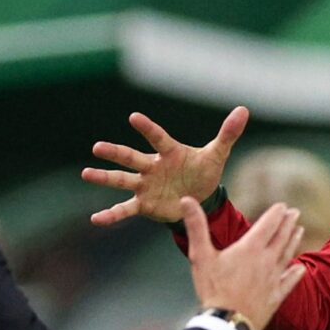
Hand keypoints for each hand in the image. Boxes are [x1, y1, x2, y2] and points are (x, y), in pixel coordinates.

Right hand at [83, 107, 248, 224]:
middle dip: (116, 153)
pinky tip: (95, 220)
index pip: (157, 138)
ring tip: (86, 173)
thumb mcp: (217, 154)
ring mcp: (146, 185)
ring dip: (105, 177)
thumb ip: (228, 134)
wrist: (201, 199)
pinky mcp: (144, 204)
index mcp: (169, 152)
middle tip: (98, 147)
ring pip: (122, 180)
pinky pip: (125, 209)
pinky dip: (111, 215)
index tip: (133, 118)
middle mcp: (152, 167)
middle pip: (132, 158)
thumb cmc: (204, 172)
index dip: (147, 128)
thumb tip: (244, 110)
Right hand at [183, 198, 305, 329]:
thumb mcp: (199, 255)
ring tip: (300, 231)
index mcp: (250, 248)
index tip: (283, 206)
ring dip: (294, 241)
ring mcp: (273, 279)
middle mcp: (266, 261)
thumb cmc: (212, 289)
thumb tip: (186, 200)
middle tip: (295, 213)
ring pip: (288, 256)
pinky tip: (302, 269)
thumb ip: (196, 226)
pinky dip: (296, 274)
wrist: (226, 323)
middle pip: (281, 237)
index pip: (268, 225)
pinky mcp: (276, 297)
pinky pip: (290, 282)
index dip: (276, 213)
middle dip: (288, 223)